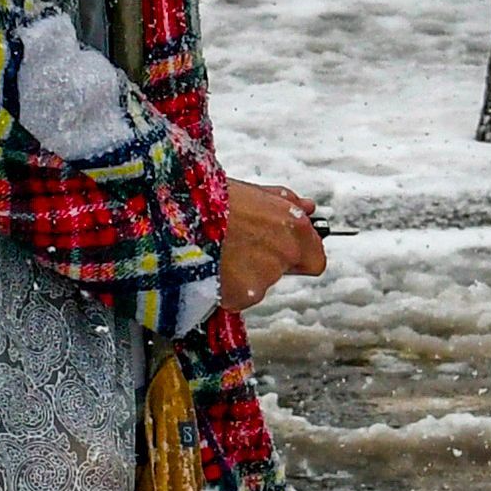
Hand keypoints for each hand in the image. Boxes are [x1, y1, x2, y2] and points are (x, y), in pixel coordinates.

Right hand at [211, 181, 327, 334]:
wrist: (175, 218)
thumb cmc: (209, 198)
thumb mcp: (251, 192)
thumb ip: (285, 203)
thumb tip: (307, 208)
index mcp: (292, 224)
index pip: (315, 257)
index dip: (298, 255)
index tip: (284, 251)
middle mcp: (285, 252)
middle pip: (286, 271)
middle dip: (268, 263)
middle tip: (241, 249)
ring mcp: (265, 277)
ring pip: (260, 285)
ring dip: (244, 275)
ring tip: (219, 252)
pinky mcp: (243, 296)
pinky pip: (238, 298)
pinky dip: (226, 288)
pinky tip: (211, 267)